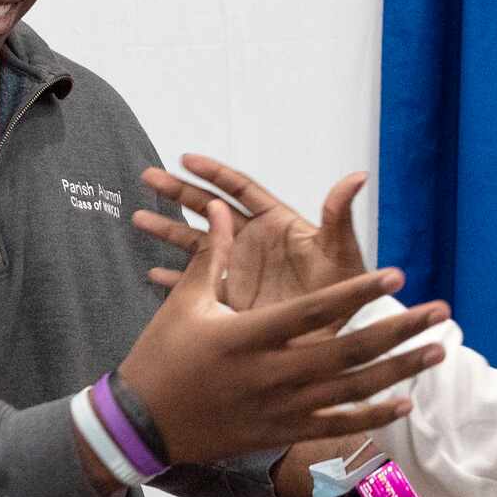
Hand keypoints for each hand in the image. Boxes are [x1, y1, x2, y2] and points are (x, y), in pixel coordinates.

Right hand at [114, 202, 449, 463]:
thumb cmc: (162, 357)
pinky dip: (372, 414)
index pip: (316, 310)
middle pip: (350, 352)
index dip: (358, 292)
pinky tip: (404, 403)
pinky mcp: (279, 432)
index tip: (394, 273)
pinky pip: (335, 425)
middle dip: (400, 330)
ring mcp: (279, 408)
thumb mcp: (185, 304)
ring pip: (353, 390)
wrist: (143, 426)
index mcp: (249, 337)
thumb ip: (213, 256)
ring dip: (400, 371)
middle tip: (441, 313)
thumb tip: (224, 207)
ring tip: (437, 352)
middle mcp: (272, 374)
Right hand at [134, 160, 372, 308]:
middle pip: (209, 209)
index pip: (238, 190)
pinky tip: (152, 274)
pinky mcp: (231, 298)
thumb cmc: (345, 291)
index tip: (184, 159)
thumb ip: (339, 217)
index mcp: (275, 223)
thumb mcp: (341, 253)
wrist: (336, 338)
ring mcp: (239, 269)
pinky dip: (175, 279)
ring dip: (168, 230)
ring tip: (138, 218)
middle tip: (148, 177)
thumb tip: (358, 177)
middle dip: (178, 193)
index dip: (213, 173)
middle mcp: (253, 242)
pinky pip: (197, 284)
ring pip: (196, 243)